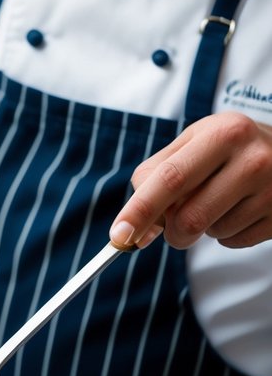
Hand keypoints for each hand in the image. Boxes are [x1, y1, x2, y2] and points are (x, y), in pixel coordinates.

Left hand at [109, 112, 271, 250]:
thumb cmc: (231, 149)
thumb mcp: (196, 143)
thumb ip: (157, 173)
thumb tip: (132, 220)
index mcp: (222, 134)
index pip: (170, 179)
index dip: (140, 210)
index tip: (119, 234)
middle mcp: (250, 159)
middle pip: (189, 217)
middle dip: (171, 232)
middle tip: (172, 228)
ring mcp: (270, 190)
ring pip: (211, 232)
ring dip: (202, 229)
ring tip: (219, 202)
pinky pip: (233, 241)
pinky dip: (225, 234)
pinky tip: (238, 210)